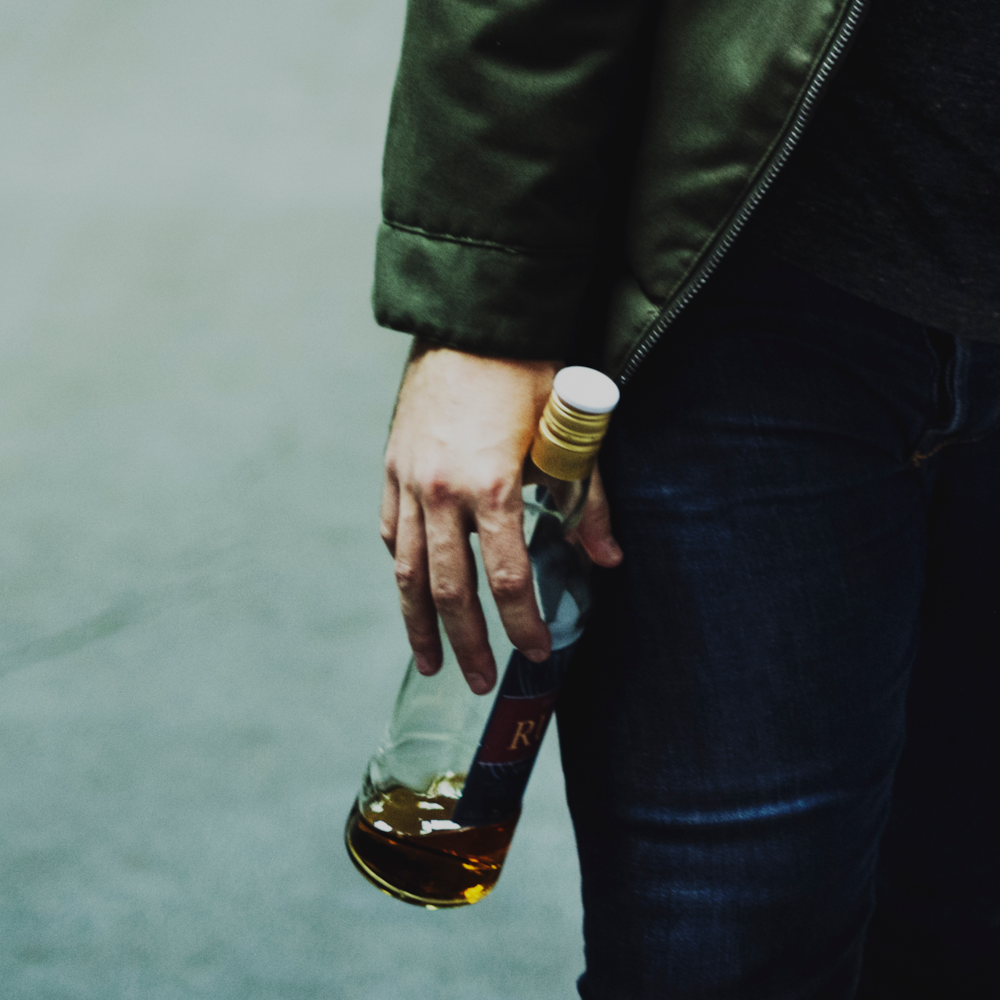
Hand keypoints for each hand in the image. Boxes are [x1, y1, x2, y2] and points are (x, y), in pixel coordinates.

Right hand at [381, 344, 621, 690]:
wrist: (471, 317)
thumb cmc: (528, 371)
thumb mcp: (569, 433)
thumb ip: (588, 501)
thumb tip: (608, 561)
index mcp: (491, 485)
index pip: (509, 579)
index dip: (525, 624)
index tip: (538, 654)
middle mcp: (441, 491)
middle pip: (450, 590)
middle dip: (468, 642)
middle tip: (481, 682)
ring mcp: (408, 481)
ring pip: (408, 572)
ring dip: (420, 624)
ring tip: (431, 662)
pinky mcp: (391, 467)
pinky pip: (392, 533)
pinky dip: (403, 569)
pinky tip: (413, 592)